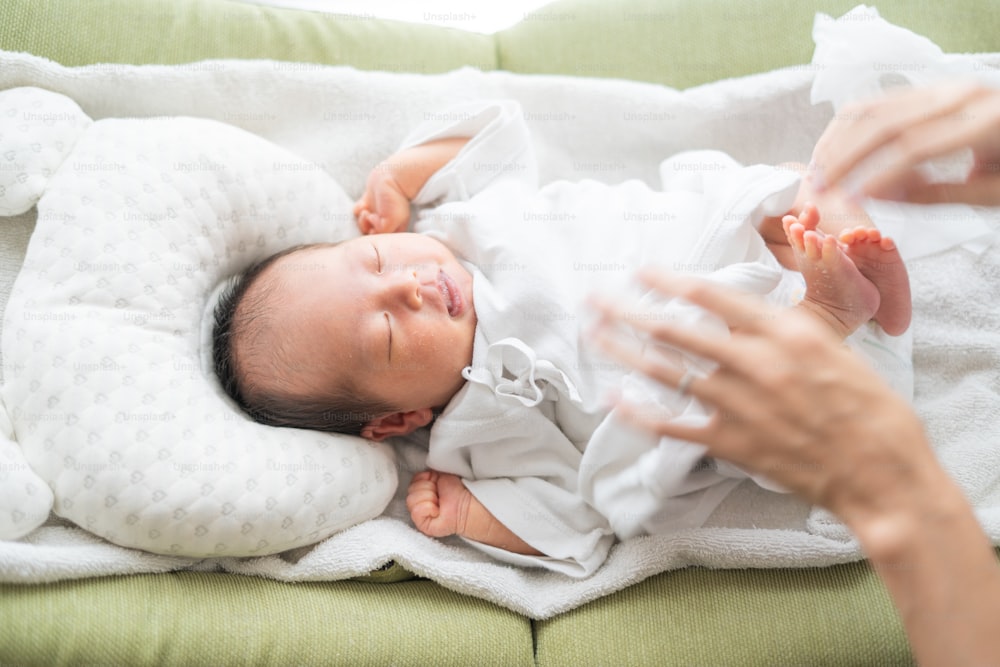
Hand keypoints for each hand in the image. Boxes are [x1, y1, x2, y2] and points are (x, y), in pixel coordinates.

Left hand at [353, 164, 410, 234]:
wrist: (392, 177)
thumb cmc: (395, 199)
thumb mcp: (393, 220)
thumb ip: (382, 231)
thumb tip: (371, 230)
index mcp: (393, 228)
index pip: (380, 241)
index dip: (374, 237)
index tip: (374, 228)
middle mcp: (384, 223)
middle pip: (369, 234)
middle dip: (366, 227)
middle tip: (369, 216)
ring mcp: (376, 213)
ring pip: (362, 224)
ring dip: (361, 218)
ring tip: (365, 210)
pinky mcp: (368, 204)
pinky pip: (357, 212)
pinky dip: (358, 209)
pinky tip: (363, 205)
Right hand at [406, 470, 471, 537]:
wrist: (465, 503)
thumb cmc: (454, 490)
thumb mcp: (437, 475)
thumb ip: (425, 474)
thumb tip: (419, 474)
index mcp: (419, 492)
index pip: (410, 483)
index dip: (424, 480)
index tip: (435, 483)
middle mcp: (416, 504)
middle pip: (410, 491)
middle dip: (428, 489)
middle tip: (438, 494)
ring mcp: (418, 516)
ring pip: (411, 500)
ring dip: (429, 498)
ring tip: (438, 502)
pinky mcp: (421, 525)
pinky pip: (416, 511)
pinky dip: (429, 508)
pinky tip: (437, 511)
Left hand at [589, 269, 929, 523]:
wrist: (880, 470)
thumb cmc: (868, 407)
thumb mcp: (834, 345)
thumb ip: (787, 326)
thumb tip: (746, 313)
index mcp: (784, 331)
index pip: (711, 296)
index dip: (669, 281)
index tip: (642, 272)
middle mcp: (753, 362)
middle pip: (674, 329)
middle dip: (628, 310)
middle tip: (596, 298)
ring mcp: (737, 404)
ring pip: (664, 371)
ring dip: (623, 351)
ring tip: (594, 335)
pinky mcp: (730, 442)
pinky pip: (672, 424)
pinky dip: (639, 412)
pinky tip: (612, 398)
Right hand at [810, 82, 999, 204]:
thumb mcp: (993, 194)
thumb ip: (935, 195)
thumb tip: (878, 197)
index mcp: (985, 122)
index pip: (914, 148)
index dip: (875, 176)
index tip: (847, 202)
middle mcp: (961, 96)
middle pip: (885, 122)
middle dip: (844, 158)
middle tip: (818, 190)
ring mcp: (945, 88)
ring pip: (874, 108)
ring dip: (838, 141)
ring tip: (817, 172)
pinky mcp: (933, 90)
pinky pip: (879, 103)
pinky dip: (849, 127)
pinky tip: (833, 151)